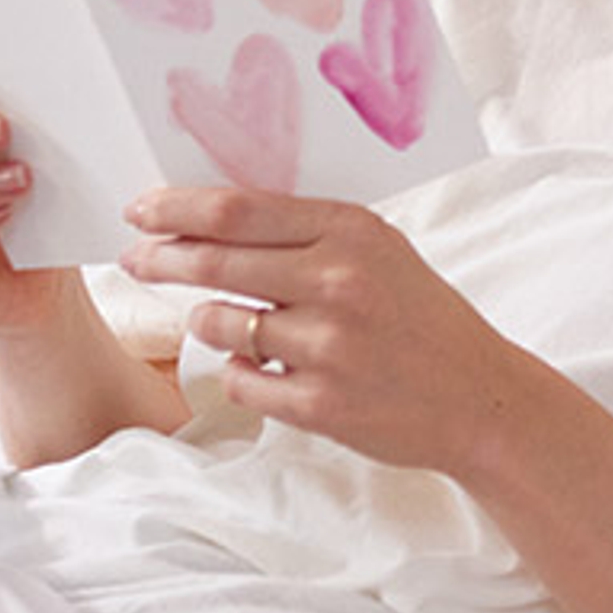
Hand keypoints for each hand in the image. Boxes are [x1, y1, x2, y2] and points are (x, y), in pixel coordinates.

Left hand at [117, 186, 516, 474]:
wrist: (479, 400)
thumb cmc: (422, 320)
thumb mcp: (381, 253)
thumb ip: (310, 233)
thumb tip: (212, 216)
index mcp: (354, 233)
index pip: (238, 210)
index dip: (176, 208)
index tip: (141, 209)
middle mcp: (339, 283)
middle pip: (213, 260)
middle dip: (159, 258)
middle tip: (134, 258)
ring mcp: (328, 347)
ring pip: (217, 322)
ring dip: (205, 321)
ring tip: (228, 323)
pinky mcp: (319, 404)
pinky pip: (237, 380)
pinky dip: (237, 372)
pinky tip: (261, 367)